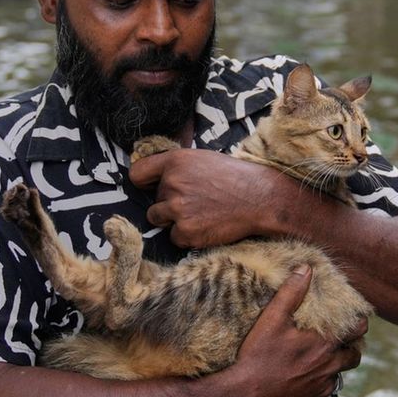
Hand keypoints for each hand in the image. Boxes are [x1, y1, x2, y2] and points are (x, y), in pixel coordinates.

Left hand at [129, 149, 274, 248]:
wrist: (260, 199)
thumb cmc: (235, 177)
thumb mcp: (202, 159)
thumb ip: (177, 168)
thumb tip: (157, 180)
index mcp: (175, 161)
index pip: (137, 174)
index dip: (144, 183)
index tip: (151, 187)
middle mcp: (172, 184)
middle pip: (152, 201)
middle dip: (169, 203)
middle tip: (196, 201)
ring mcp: (178, 209)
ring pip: (158, 219)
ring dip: (173, 220)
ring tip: (199, 213)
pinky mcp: (186, 232)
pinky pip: (174, 237)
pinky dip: (187, 235)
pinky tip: (206, 225)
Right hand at [211, 266, 365, 396]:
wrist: (244, 396)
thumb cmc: (258, 355)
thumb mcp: (272, 319)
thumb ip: (291, 292)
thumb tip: (307, 268)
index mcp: (324, 343)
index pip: (358, 330)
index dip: (359, 323)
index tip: (354, 319)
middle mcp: (329, 366)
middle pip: (354, 355)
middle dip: (350, 346)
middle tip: (340, 339)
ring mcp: (322, 386)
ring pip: (340, 373)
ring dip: (335, 365)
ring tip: (321, 357)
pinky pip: (325, 389)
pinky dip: (321, 381)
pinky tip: (305, 375)